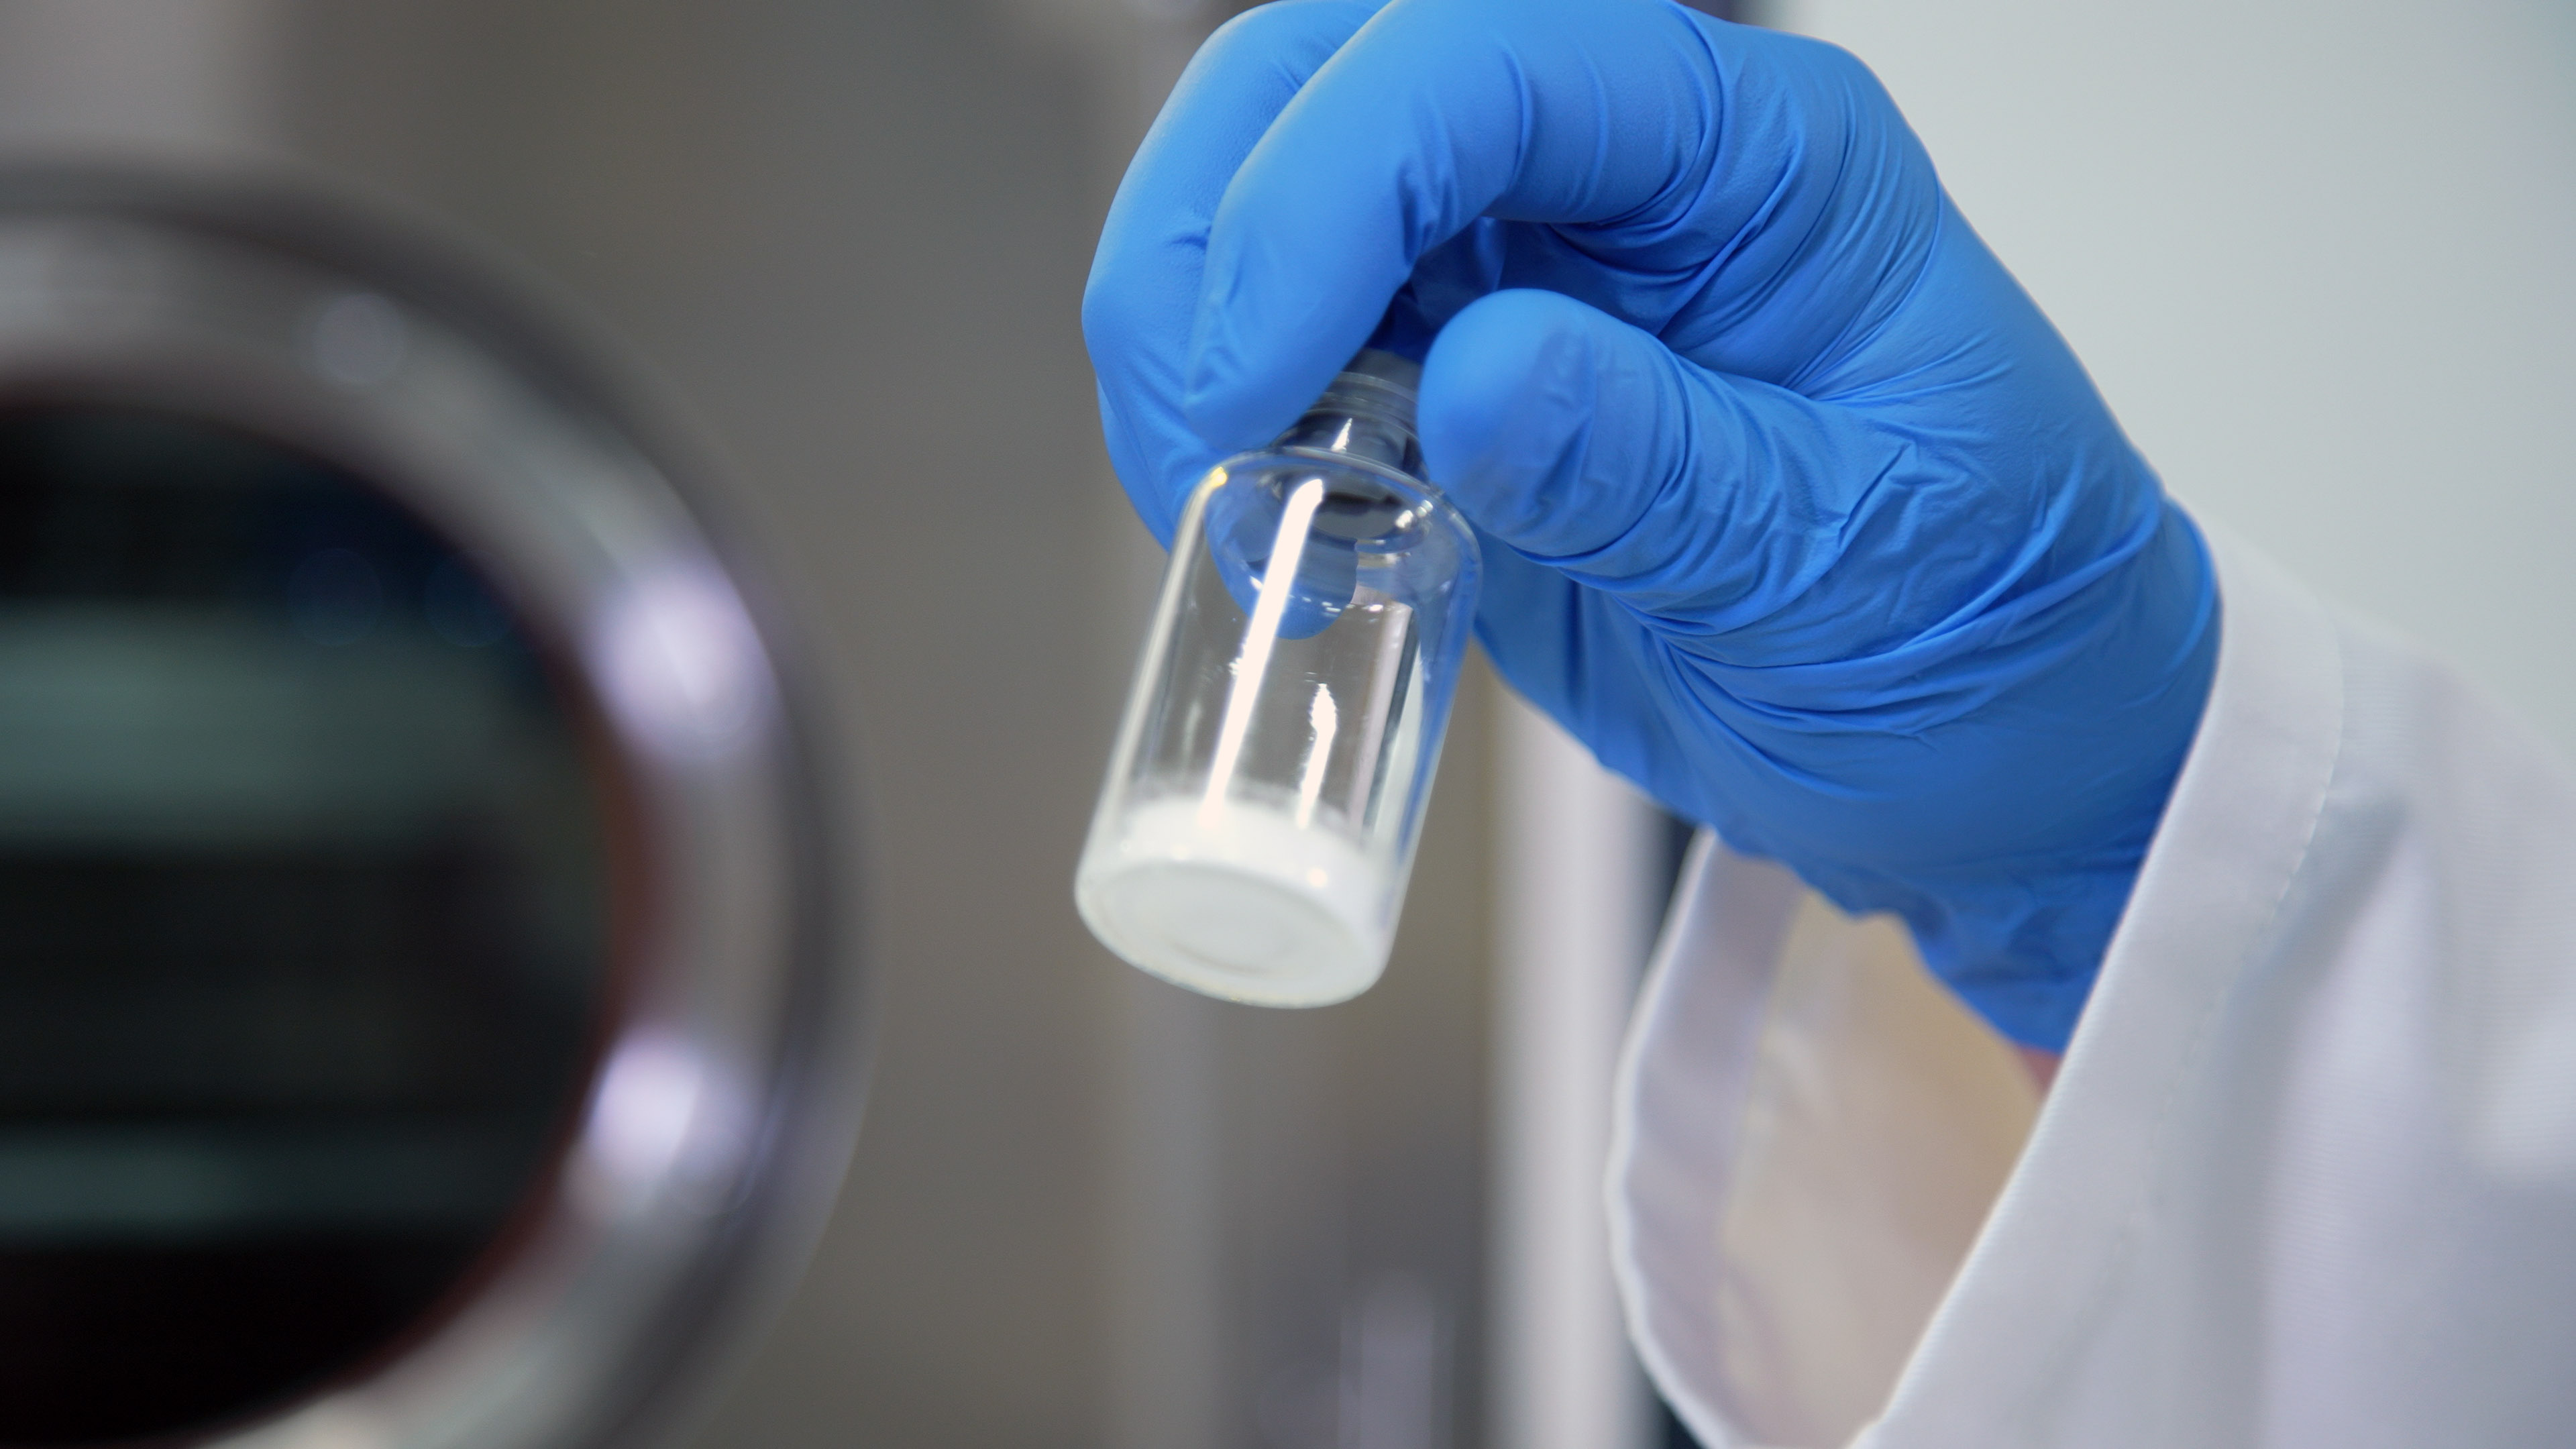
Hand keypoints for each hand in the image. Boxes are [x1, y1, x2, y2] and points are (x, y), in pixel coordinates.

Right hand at [1081, 0, 2216, 1050]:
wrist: (1984, 746)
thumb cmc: (1985, 629)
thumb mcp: (1852, 563)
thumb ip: (1665, 468)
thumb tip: (1474, 380)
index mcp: (1756, 157)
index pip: (1491, 60)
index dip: (1330, 189)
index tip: (1253, 379)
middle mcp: (1623, 173)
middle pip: (1336, 77)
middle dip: (1216, 232)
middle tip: (1195, 430)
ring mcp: (1526, 264)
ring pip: (1274, 189)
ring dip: (1194, 323)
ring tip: (1219, 493)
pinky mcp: (1451, 372)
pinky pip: (1288, 337)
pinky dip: (1226, 415)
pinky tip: (1262, 524)